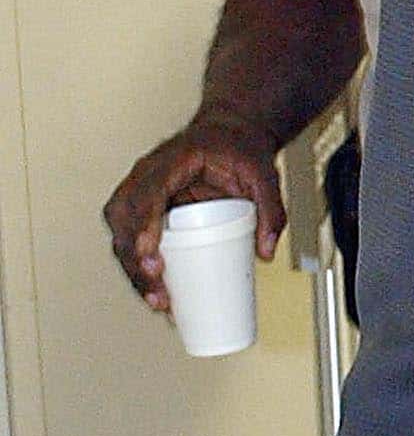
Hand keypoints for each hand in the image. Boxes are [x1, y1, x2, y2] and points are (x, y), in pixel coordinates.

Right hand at [103, 111, 285, 310]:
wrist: (229, 133)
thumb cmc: (237, 148)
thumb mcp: (263, 174)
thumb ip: (271, 211)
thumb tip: (266, 252)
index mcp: (171, 161)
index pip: (147, 194)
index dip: (144, 228)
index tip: (152, 259)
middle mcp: (147, 176)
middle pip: (123, 220)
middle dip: (135, 261)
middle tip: (159, 293)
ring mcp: (142, 192)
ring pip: (120, 233)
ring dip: (133, 271)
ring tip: (158, 302)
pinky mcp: (146, 209)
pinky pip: (131, 238)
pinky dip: (139, 267)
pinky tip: (155, 293)